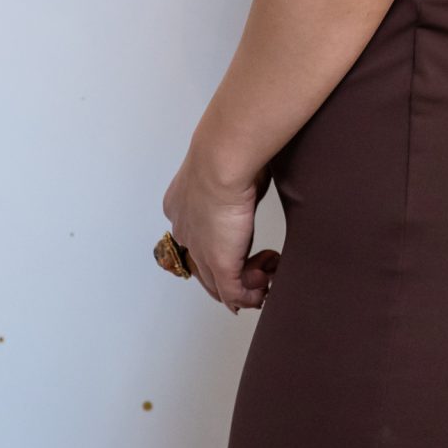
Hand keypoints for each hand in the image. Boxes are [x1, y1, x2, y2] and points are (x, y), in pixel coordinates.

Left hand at [162, 153, 280, 313]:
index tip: (242, 245)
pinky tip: (265, 284)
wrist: (222, 159)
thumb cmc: (230, 152)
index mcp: (181, 206)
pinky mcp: (219, 262)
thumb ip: (235, 183)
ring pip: (218, 284)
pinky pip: (233, 292)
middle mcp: (185, 230)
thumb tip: (256, 177)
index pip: (194, 240)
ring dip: (246, 286)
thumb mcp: (229, 170)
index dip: (218, 249)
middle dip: (232, 275)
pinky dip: (250, 294)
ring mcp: (200, 250)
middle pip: (203, 269)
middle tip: (259, 270)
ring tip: (266, 274)